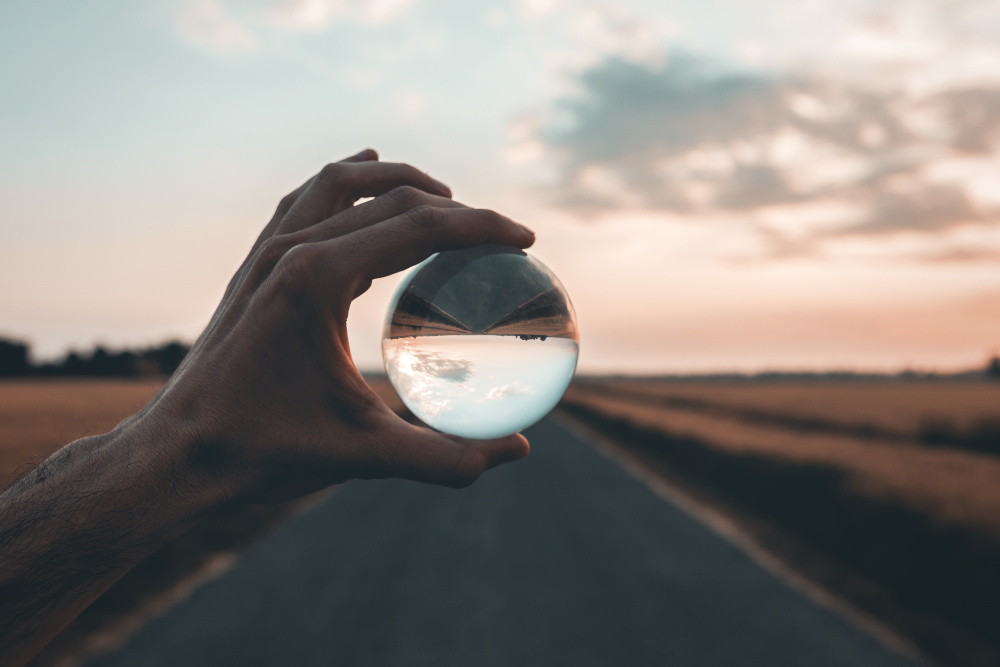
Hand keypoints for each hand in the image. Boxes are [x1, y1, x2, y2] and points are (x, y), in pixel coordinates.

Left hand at [146, 149, 534, 501]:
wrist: (179, 455)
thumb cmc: (263, 451)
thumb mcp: (366, 455)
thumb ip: (447, 458)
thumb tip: (519, 451)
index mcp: (319, 278)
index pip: (420, 227)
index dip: (483, 227)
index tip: (524, 238)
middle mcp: (290, 249)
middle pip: (388, 197)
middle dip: (453, 206)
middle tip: (496, 232)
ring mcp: (265, 253)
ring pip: (338, 182)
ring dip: (395, 181)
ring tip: (440, 196)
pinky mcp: (253, 268)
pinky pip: (304, 203)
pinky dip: (345, 190)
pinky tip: (362, 202)